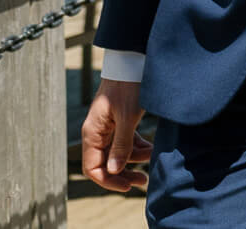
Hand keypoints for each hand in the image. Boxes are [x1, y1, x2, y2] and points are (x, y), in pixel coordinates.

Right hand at [82, 77, 151, 192]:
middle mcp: (97, 131)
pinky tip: (152, 148)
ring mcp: (108, 125)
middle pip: (106, 162)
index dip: (109, 180)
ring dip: (134, 159)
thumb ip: (122, 144)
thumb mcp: (128, 117)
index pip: (93, 167)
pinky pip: (126, 140)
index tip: (129, 186)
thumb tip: (114, 170)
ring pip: (118, 152)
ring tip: (153, 159)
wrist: (134, 59)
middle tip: (143, 181)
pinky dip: (138, 146)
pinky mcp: (120, 119)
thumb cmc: (129, 85)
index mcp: (92, 133)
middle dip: (123, 173)